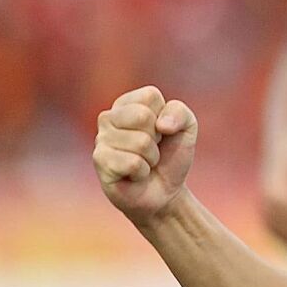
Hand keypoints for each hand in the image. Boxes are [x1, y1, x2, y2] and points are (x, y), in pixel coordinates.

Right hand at [93, 86, 197, 225]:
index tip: (162, 131)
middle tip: (153, 148)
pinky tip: (135, 174)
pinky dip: (142, 171)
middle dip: (157, 138)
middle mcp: (109, 117)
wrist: (164, 191)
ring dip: (151, 157)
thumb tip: (161, 125)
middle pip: (142, 117)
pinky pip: (132, 163)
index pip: (149, 96)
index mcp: (128, 102)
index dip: (165, 117)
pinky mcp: (99, 161)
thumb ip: (180, 113)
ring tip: (145, 162)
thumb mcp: (187, 128)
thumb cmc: (171, 155)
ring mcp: (101, 139)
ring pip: (140, 142)